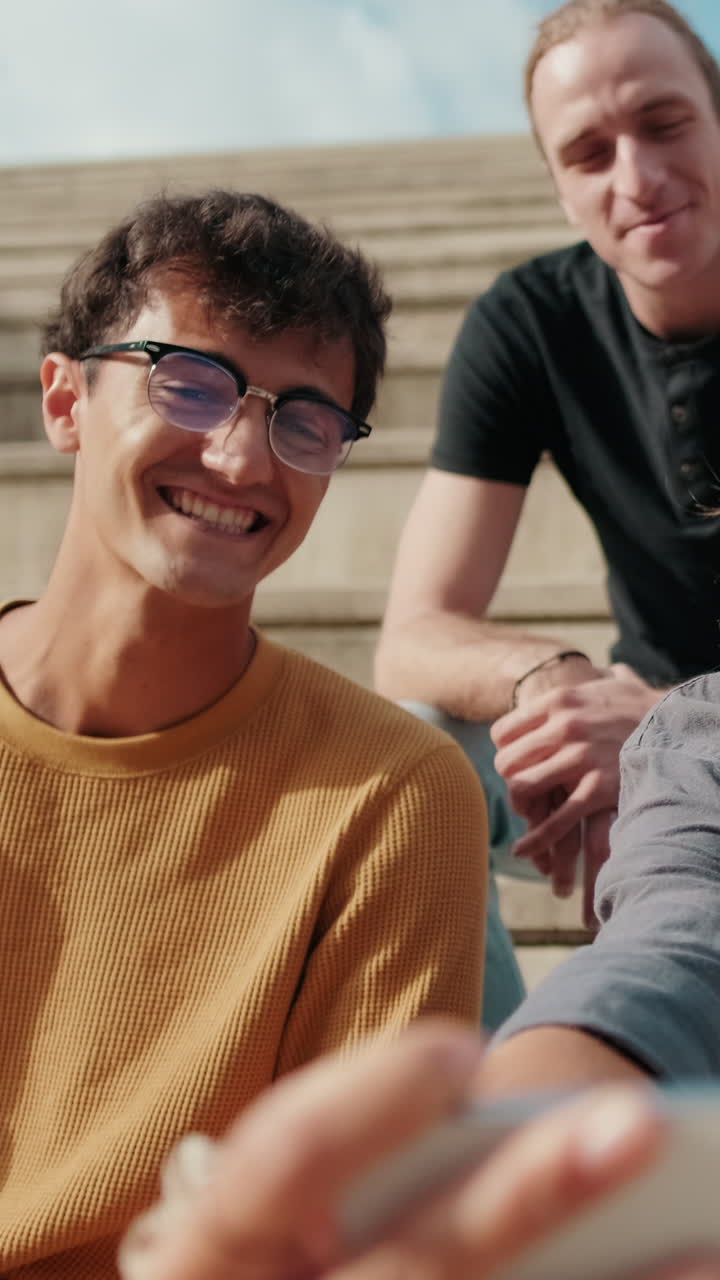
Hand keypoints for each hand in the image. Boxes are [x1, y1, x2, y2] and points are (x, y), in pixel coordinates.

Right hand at [118, 1022, 677, 1279]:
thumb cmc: (268, 1253)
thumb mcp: (266, 1214)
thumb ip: (342, 1166)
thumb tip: (486, 1099)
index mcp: (212, 1248)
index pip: (281, 1160)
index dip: (370, 1101)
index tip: (463, 1053)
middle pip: (417, 1264)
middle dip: (526, 1195)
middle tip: (636, 1122)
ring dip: (598, 1279)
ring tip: (697, 1240)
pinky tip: (672, 1275)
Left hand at [492, 664, 660, 902]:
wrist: (681, 726)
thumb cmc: (649, 709)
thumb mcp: (618, 683)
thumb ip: (603, 679)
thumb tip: (610, 671)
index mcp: (558, 701)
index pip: (503, 731)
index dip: (504, 752)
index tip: (516, 762)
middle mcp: (563, 726)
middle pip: (507, 762)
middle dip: (510, 781)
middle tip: (522, 792)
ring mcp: (580, 758)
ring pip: (522, 788)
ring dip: (521, 807)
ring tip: (528, 814)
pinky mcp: (598, 788)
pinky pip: (556, 819)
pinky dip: (536, 838)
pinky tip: (523, 850)